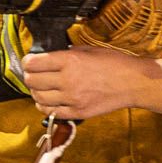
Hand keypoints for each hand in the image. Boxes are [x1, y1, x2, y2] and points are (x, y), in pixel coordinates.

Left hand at [21, 46, 153, 120]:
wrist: (133, 83)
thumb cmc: (115, 63)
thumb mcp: (90, 49)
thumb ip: (68, 53)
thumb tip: (51, 56)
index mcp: (70, 60)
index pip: (33, 63)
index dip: (28, 61)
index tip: (29, 61)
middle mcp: (68, 80)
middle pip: (32, 81)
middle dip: (30, 76)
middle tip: (33, 74)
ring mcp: (72, 98)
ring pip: (38, 98)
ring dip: (36, 92)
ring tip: (41, 88)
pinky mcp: (77, 112)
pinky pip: (51, 112)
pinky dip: (45, 107)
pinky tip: (49, 101)